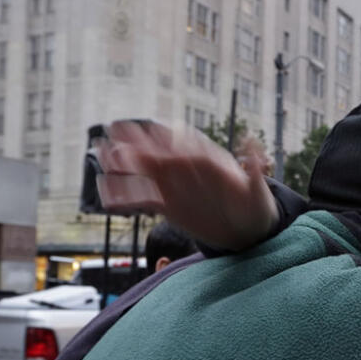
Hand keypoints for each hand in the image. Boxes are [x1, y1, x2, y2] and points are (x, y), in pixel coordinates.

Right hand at [96, 120, 279, 251]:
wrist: (248, 230)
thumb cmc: (255, 206)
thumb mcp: (257, 191)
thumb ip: (255, 171)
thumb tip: (256, 146)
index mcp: (209, 162)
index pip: (184, 146)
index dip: (167, 139)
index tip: (149, 131)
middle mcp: (188, 170)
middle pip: (160, 151)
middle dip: (138, 141)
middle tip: (113, 129)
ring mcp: (176, 186)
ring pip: (147, 172)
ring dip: (126, 164)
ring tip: (103, 155)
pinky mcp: (168, 205)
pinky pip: (144, 199)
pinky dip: (126, 198)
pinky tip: (106, 198)